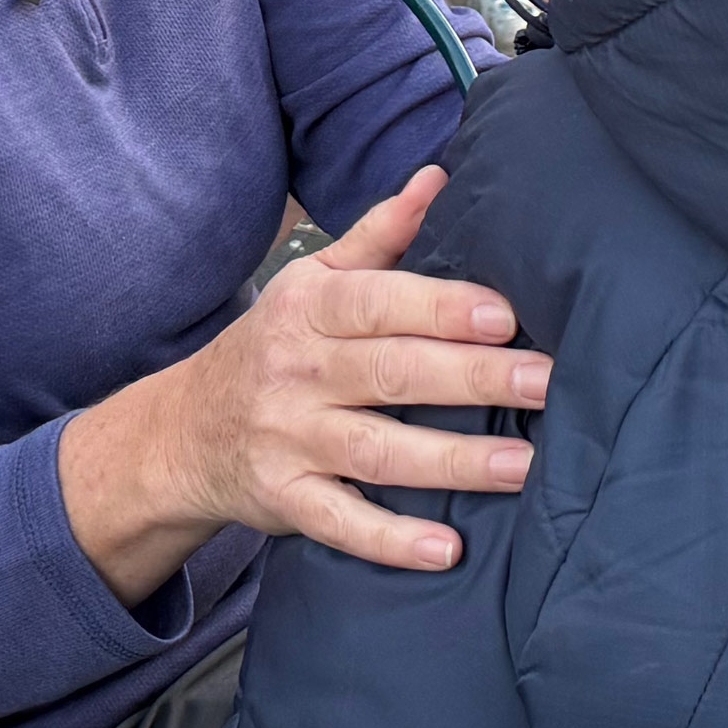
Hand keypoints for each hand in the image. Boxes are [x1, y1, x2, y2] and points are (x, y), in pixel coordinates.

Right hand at [58, 167, 542, 601]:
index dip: (441, 307)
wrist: (181, 431)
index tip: (506, 315)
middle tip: (546, 383)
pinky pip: (340, 523)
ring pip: (377, 451)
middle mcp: (297, 371)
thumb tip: (439, 178)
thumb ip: (379, 235)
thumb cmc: (274, 346)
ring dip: (453, 460)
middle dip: (473, 378)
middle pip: (392, 373)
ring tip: (523, 465)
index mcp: (308, 308)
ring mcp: (290, 439)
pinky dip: (391, 540)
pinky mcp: (286, 500)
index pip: (378, 302)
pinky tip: (446, 549)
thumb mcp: (310, 282)